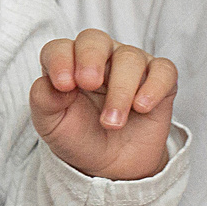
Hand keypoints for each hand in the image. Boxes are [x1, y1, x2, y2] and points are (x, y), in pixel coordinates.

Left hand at [29, 30, 177, 180]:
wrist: (111, 166)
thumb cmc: (78, 137)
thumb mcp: (50, 125)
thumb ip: (43, 100)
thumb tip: (55, 84)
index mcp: (68, 63)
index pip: (60, 48)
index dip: (60, 60)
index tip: (63, 85)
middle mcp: (99, 58)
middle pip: (94, 39)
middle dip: (91, 59)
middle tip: (89, 84)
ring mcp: (130, 66)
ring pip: (129, 57)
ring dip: (120, 90)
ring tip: (112, 123)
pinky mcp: (159, 79)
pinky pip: (163, 69)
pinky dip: (154, 86)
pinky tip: (142, 107)